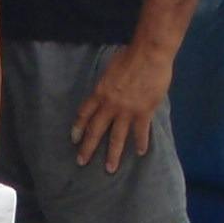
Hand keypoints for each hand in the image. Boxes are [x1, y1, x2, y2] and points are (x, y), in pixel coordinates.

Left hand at [69, 44, 175, 172]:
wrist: (149, 53)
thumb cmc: (130, 56)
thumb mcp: (110, 69)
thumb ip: (107, 85)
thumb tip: (107, 93)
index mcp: (100, 92)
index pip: (84, 113)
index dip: (78, 127)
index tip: (74, 138)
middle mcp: (110, 105)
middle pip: (95, 130)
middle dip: (88, 147)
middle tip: (81, 161)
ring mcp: (127, 111)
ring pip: (116, 137)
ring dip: (113, 154)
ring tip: (110, 169)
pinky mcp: (143, 112)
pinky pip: (140, 132)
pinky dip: (140, 143)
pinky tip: (140, 153)